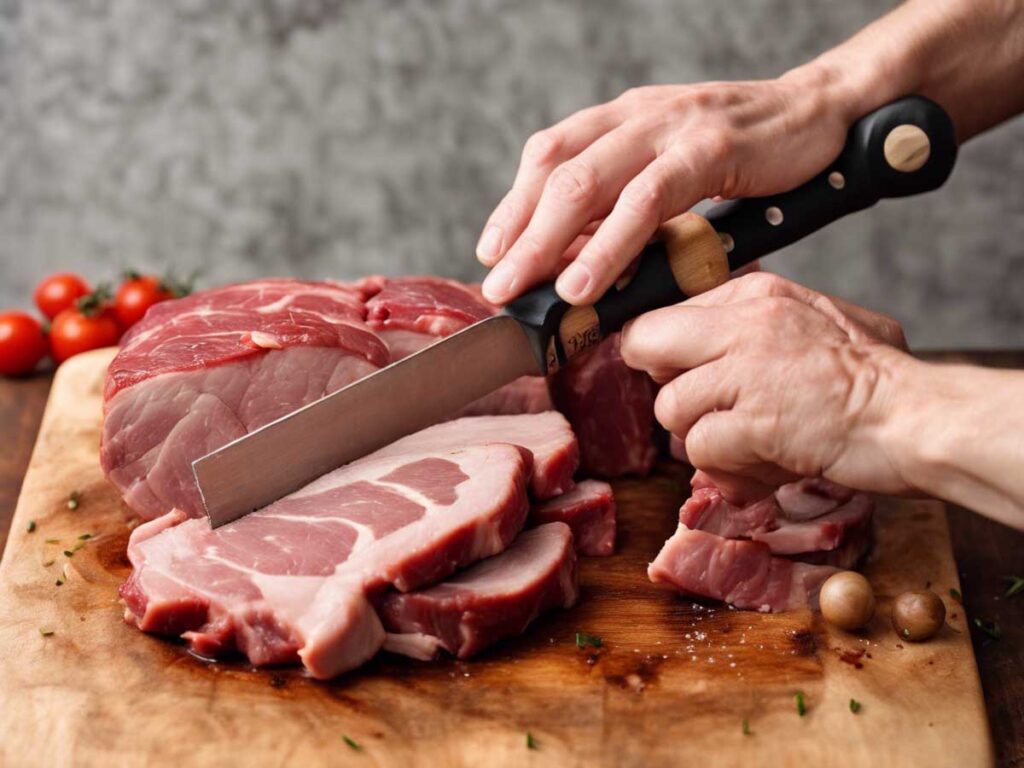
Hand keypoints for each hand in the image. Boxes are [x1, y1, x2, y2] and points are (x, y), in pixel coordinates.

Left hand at [477, 71, 853, 305]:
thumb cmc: (743, 151)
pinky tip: (587, 282)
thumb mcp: (673, 169)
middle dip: (519, 235)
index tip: (491, 252)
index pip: (548, 157)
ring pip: (590, 184)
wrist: (820, 112)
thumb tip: (584, 259)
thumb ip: (630, 201)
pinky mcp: (710, 147)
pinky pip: (648, 199)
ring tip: (529, 293)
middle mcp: (635, 116)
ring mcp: (670, 128)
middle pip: (556, 173)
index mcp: (620, 120)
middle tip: (497, 287)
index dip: (512, 205)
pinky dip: (611, 244)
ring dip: (550, 243)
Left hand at [620, 272, 909, 502]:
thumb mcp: (806, 323)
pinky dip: (730, 471)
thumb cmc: (867, 379)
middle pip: (644, 347)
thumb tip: (677, 350)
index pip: (659, 314)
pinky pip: (700, 449)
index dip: (663, 356)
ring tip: (758, 444)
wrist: (915, 418)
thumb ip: (742, 329)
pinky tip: (769, 465)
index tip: (687, 378)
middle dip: (667, 387)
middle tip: (712, 411)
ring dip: (707, 439)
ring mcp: (746, 369)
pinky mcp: (753, 421)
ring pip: (669, 408)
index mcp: (755, 293)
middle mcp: (744, 321)